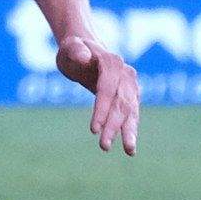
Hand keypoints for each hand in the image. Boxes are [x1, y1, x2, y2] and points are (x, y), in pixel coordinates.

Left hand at [58, 35, 139, 155]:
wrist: (87, 50)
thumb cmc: (74, 50)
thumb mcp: (69, 48)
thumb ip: (76, 51)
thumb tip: (84, 58)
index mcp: (111, 62)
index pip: (107, 89)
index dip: (101, 109)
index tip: (93, 130)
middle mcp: (126, 74)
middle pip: (121, 103)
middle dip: (113, 126)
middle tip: (104, 146)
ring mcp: (131, 85)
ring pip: (130, 111)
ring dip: (128, 131)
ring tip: (129, 152)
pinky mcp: (131, 96)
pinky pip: (131, 114)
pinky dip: (130, 130)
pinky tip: (129, 147)